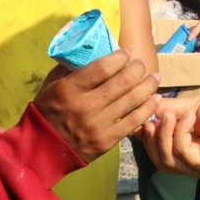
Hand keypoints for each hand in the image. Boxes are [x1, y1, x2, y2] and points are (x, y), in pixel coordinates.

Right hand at [33, 49, 160, 162]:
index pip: (103, 68)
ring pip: (132, 100)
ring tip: (154, 77)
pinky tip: (155, 99)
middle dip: (137, 69)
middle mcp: (86, 106)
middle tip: (141, 64)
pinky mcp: (107, 140)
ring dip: (148, 86)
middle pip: (122, 82)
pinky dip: (148, 108)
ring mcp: (98, 125)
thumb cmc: (48, 111)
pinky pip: (134, 121)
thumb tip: (93, 50)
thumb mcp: (52, 84)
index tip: (126, 53)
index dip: (120, 58)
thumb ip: (71, 68)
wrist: (44, 149)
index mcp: (70, 89)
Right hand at [144, 89, 199, 178]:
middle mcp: (192, 161)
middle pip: (159, 160)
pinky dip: (181, 133)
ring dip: (164, 134)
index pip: (157, 151)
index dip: (146, 137)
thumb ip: (170, 111)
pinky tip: (190, 117)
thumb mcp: (192, 106)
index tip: (141, 117)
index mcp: (187, 147)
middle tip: (155, 116)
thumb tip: (146, 110)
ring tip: (172, 114)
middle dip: (153, 138)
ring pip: (167, 161)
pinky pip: (183, 154)